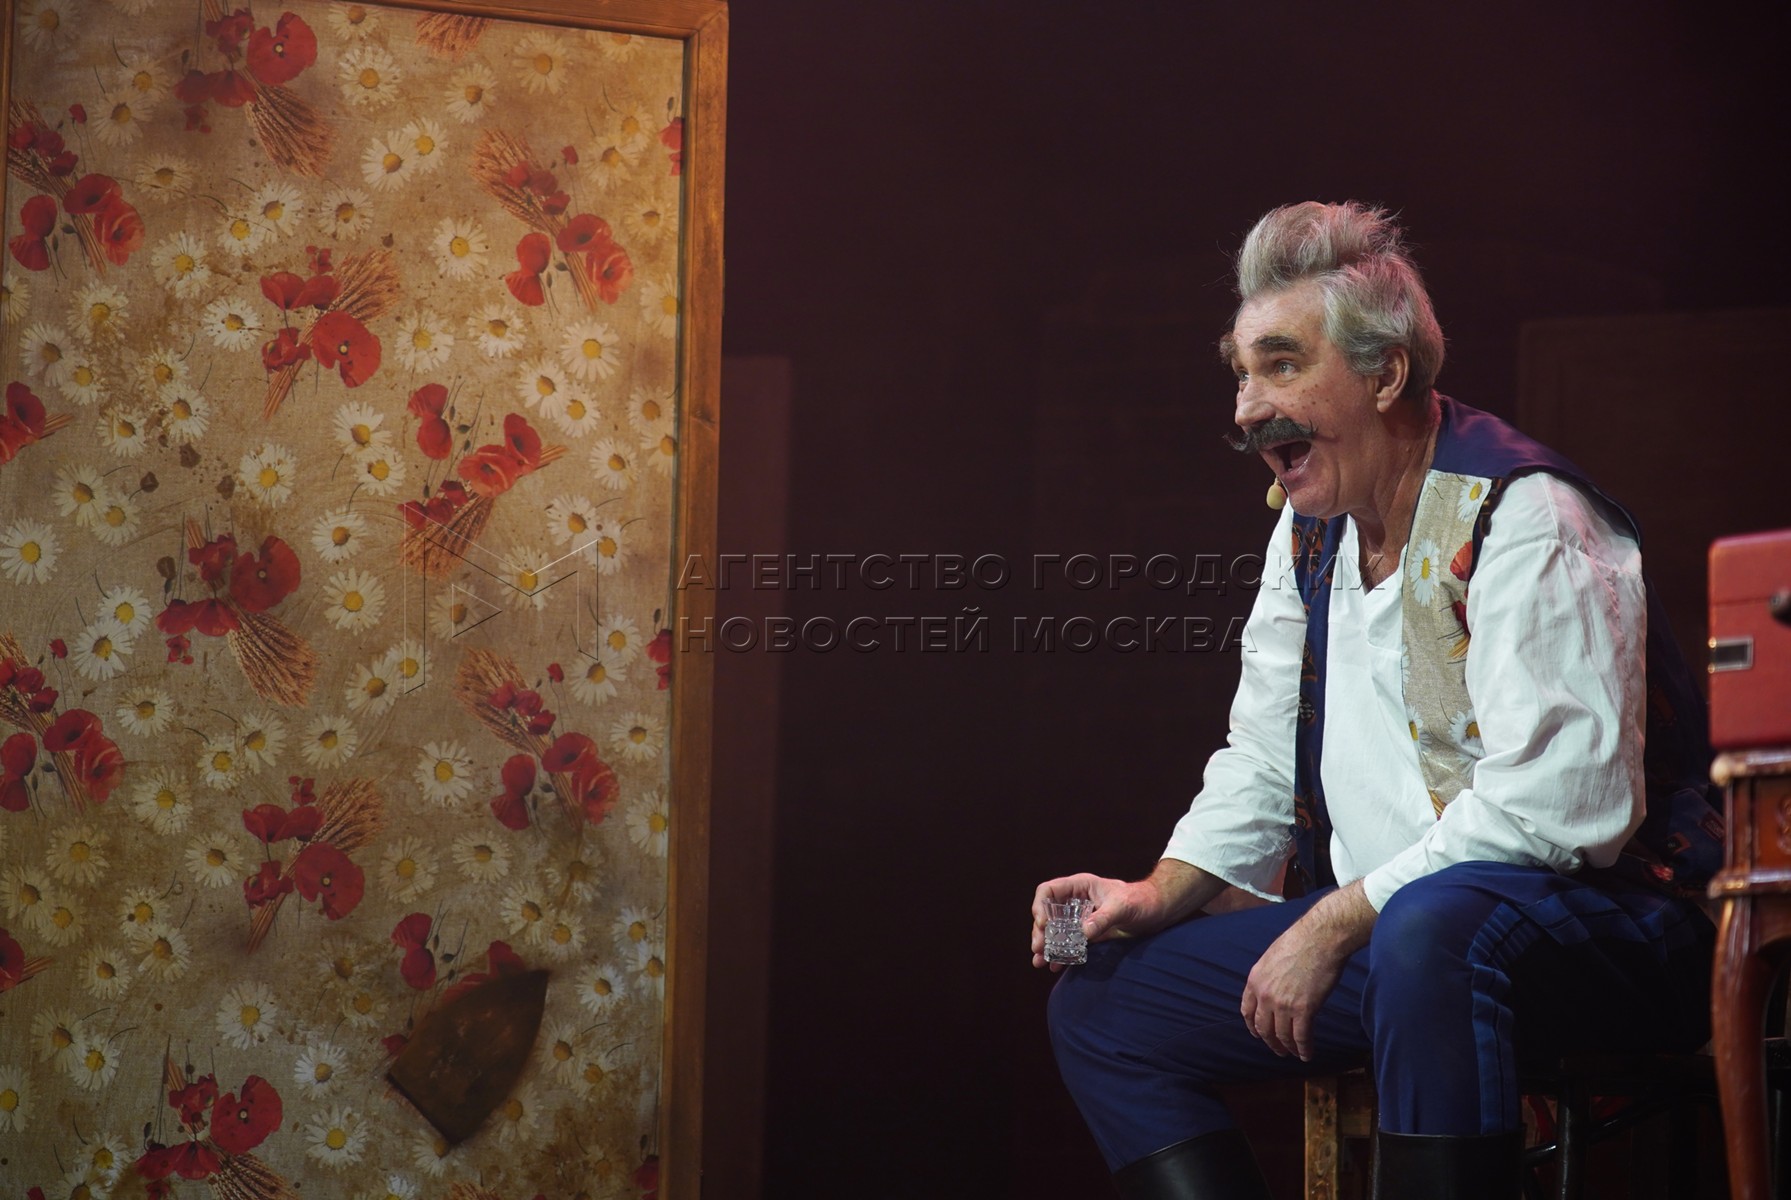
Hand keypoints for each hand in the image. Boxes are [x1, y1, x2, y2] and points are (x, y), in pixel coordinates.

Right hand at [1030, 863, 1216, 970]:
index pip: (1049, 891)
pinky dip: (1060, 954)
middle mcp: (1076, 901)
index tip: (1043, 924)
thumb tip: (1084, 932)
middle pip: (1047, 913)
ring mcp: (1081, 918)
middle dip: (1040, 931)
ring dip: (1046, 945)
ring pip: (1055, 930)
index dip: (1040, 906)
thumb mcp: (1123, 906)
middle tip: (1038, 948)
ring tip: (1039, 962)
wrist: (1157, 911)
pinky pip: (1069, 943)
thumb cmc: (1141, 900)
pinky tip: (1055, 966)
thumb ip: (1103, 918)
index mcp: (1080, 886)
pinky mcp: (1088, 933)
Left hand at [1239, 881, 1374, 1059]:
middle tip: (1278, 1050)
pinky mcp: (1304, 1010)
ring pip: (1282, 1036)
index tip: (1258, 1034)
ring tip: (1293, 1054)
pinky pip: (1301, 1037)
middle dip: (1270, 1042)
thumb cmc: (1301, 942)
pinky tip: (1306, 1055)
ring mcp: (1283, 1004)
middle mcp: (1265, 995)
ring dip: (1287, 1048)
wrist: (1320, 938)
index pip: (1247, 1011)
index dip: (1253, 1026)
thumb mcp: (1272, 958)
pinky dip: (1303, 1049)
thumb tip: (1275, 988)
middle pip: (1263, 1028)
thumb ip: (1269, 977)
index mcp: (1255, 980)